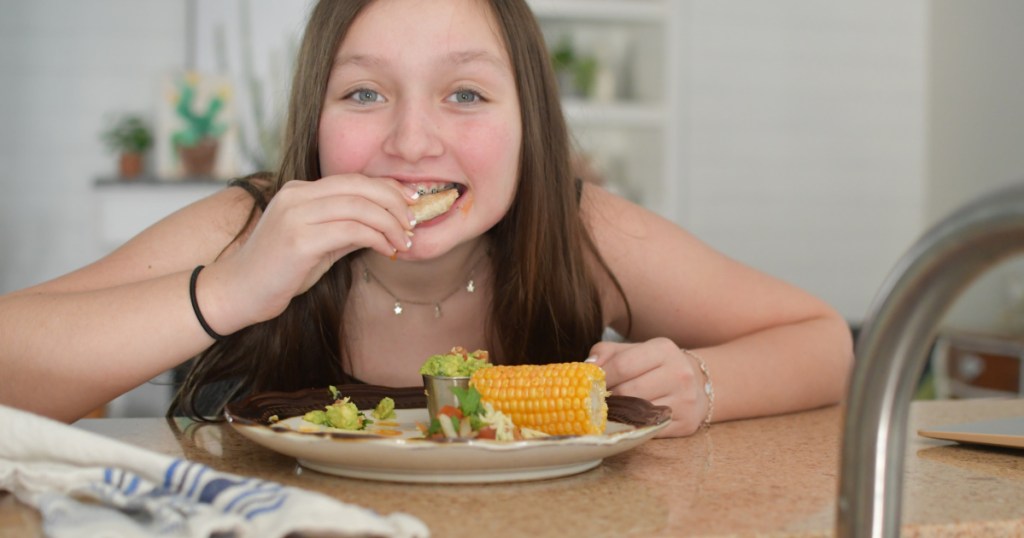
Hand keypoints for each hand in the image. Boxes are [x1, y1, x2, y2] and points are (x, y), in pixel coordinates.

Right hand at [209, 174, 415, 329]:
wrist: (237, 293)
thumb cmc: (279, 272)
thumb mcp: (319, 243)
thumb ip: (348, 228)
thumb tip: (387, 223)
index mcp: (299, 191)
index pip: (353, 179)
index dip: (388, 188)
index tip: (412, 202)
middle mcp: (296, 196)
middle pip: (359, 186)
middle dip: (394, 202)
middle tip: (413, 222)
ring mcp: (295, 216)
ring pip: (359, 206)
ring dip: (390, 223)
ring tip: (405, 240)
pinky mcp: (298, 240)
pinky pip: (351, 230)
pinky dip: (377, 238)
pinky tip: (388, 250)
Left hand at [588, 337, 709, 436]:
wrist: (699, 383)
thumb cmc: (657, 365)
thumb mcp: (635, 350)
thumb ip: (607, 353)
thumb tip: (587, 366)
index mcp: (664, 350)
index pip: (622, 366)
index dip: (601, 378)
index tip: (590, 385)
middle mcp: (679, 373)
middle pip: (628, 392)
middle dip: (608, 398)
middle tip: (597, 401)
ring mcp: (685, 400)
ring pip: (639, 413)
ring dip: (619, 414)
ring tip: (611, 410)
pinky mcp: (686, 423)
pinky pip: (650, 430)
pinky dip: (635, 427)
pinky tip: (628, 421)